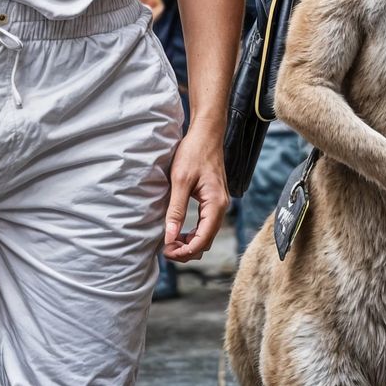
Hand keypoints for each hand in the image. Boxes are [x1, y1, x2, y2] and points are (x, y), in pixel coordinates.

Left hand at [165, 128, 229, 261]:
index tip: (166, 252)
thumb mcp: (180, 180)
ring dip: (189, 244)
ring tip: (169, 243)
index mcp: (215, 204)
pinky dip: (193, 234)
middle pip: (206, 242)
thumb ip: (176, 210)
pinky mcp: (214, 201)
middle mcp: (221, 207)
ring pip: (207, 235)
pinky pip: (206, 225)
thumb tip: (170, 237)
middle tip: (165, 250)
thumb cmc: (193, 153)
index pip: (203, 240)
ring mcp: (219, 204)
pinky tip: (179, 232)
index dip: (184, 251)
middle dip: (186, 251)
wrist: (206, 134)